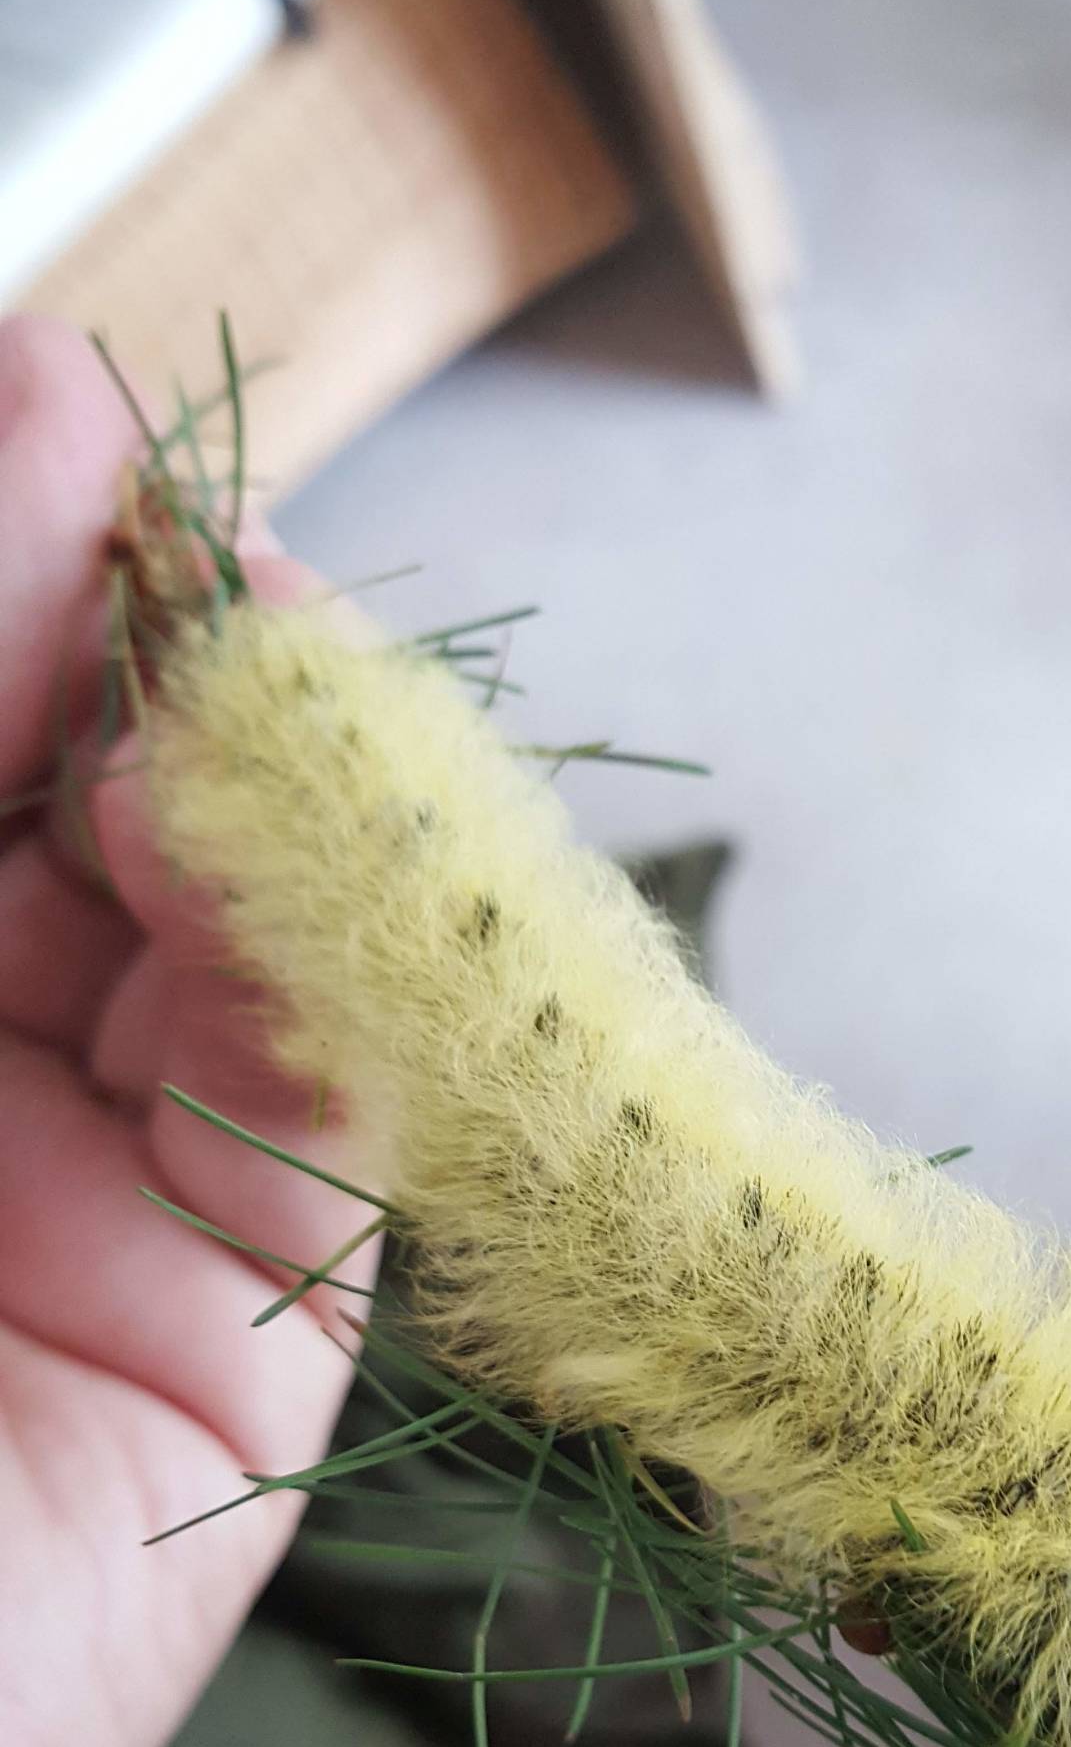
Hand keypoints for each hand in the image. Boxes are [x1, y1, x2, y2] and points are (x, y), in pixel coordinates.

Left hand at [0, 318, 368, 1746]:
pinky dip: (348, 1000)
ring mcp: (82, 1207)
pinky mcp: (220, 1360)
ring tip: (230, 746)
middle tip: (195, 578)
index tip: (96, 440)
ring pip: (261, 939)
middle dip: (170, 681)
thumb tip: (47, 386)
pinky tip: (301, 907)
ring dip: (280, 826)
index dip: (45, 569)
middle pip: (124, 800)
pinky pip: (329, 1132)